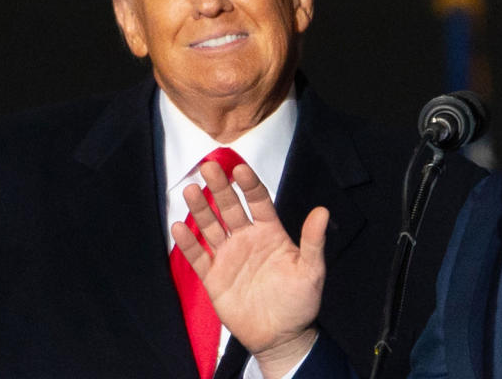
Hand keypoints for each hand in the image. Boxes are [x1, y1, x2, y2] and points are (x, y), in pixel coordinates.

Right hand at [172, 161, 327, 372]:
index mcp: (270, 232)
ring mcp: (228, 256)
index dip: (249, 184)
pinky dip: (187, 243)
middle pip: (230, 208)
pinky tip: (178, 227)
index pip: (258, 201)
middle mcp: (247, 239)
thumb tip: (322, 211)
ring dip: (200, 209)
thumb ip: (313, 240)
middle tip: (209, 166)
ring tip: (191, 191)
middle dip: (220, 187)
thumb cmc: (300, 301)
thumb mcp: (311, 270)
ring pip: (211, 227)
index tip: (239, 168)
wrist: (281, 336)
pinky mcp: (213, 277)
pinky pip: (198, 256)